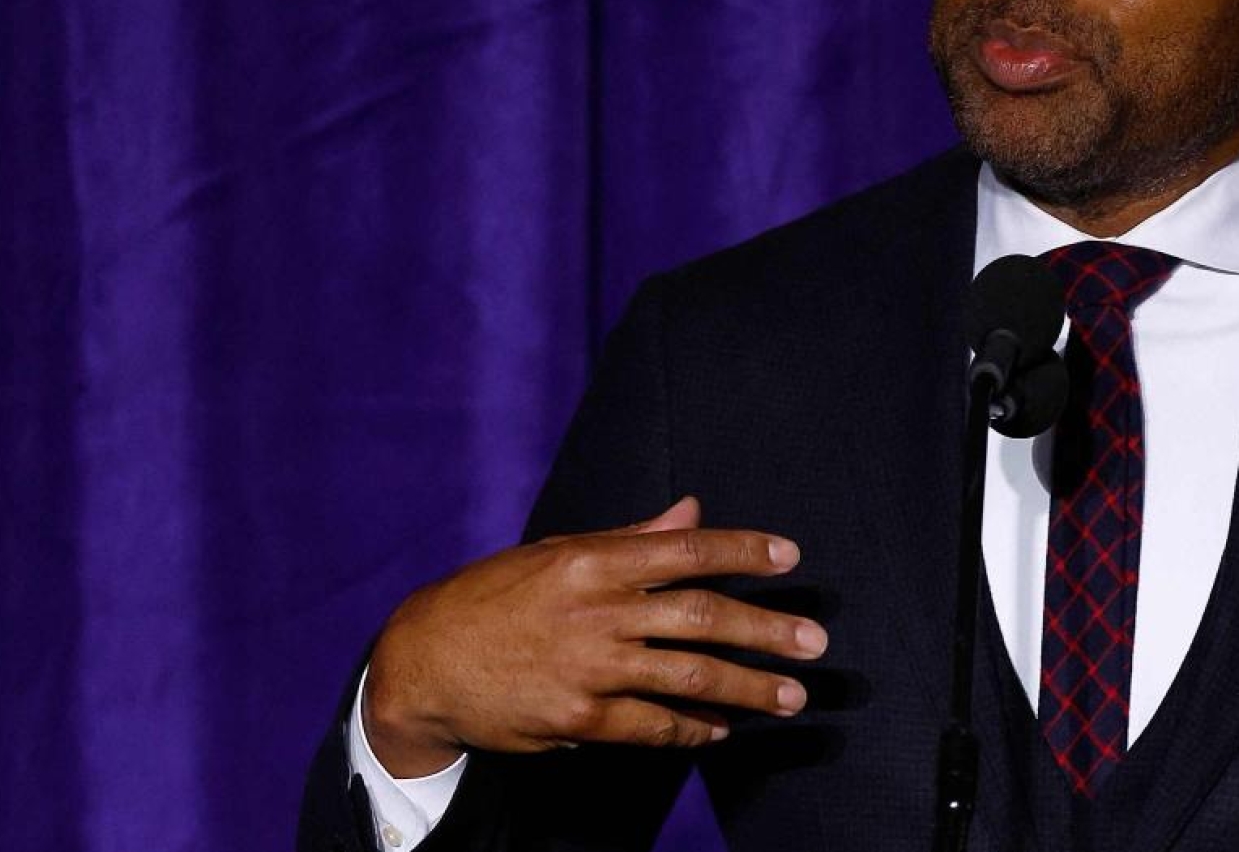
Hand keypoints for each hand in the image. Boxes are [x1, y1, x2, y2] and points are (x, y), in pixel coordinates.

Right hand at [361, 496, 824, 776]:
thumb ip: (633, 538)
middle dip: (766, 631)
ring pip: (687, 677)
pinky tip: (720, 728)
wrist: (423, 662)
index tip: (790, 558)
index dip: (742, 551)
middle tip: (815, 643)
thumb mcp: (559, 553)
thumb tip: (694, 509)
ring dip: (747, 689)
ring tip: (789, 696)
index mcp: (592, 561)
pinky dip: (692, 728)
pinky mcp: (578, 718)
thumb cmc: (497, 597)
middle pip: (700, 617)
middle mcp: (596, 612)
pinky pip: (652, 726)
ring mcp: (589, 668)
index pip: (684, 549)